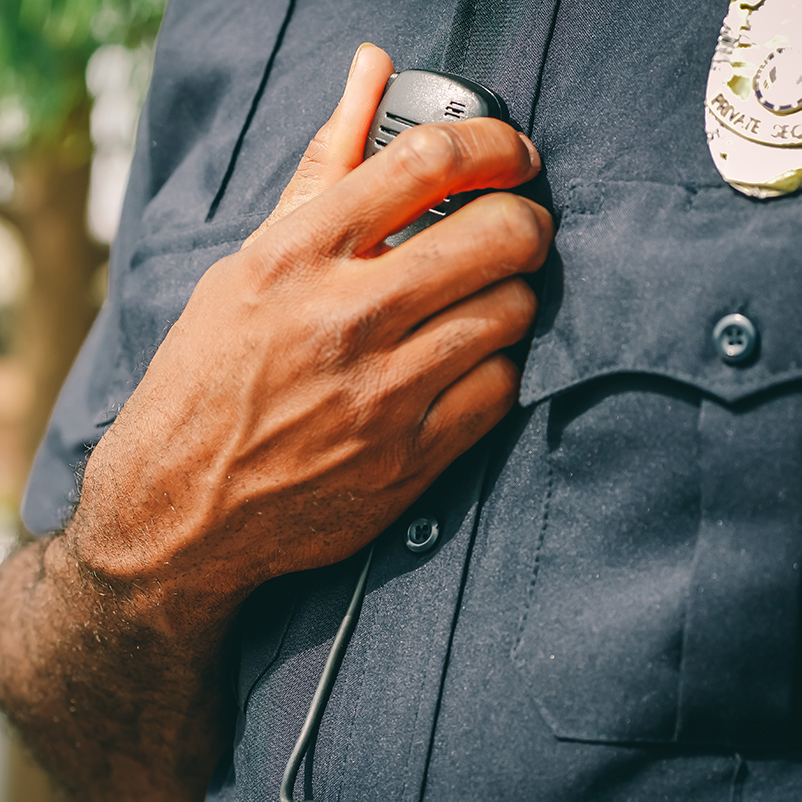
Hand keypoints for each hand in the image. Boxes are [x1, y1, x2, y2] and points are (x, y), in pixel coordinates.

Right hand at [71, 45, 552, 630]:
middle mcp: (344, 318)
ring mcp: (381, 394)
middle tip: (517, 231)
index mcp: (297, 256)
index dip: (495, 143)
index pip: (429, 160)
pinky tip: (465, 366)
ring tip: (481, 303)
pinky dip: (496, 368)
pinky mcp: (408, 458)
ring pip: (512, 313)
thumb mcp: (249, 267)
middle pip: (498, 235)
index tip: (513, 155)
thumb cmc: (208, 378)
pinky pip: (501, 389)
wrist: (182, 507)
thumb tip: (370, 70)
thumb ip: (321, 169)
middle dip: (526, 223)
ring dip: (512, 298)